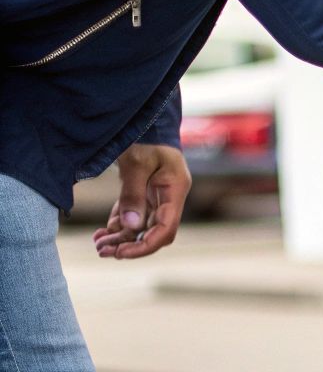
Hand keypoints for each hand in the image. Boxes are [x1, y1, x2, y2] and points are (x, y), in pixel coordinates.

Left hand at [93, 143, 190, 258]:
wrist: (142, 118)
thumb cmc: (144, 136)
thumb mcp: (136, 164)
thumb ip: (133, 195)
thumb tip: (131, 227)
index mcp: (175, 190)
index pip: (166, 228)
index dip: (145, 245)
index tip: (122, 253)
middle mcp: (169, 197)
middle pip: (154, 232)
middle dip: (130, 245)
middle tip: (103, 252)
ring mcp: (157, 196)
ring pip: (141, 226)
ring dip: (121, 238)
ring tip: (98, 245)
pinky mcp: (144, 193)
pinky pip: (133, 216)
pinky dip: (119, 226)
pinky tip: (103, 234)